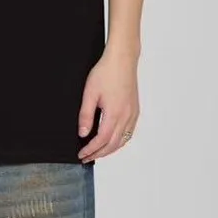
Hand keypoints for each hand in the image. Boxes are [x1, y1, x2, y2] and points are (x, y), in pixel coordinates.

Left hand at [76, 47, 139, 161]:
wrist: (122, 60)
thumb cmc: (106, 72)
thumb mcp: (90, 93)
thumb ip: (86, 115)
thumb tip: (83, 133)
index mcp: (115, 114)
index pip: (102, 140)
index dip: (91, 150)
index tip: (81, 154)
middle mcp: (126, 116)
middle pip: (113, 144)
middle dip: (99, 154)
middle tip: (87, 157)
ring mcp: (133, 114)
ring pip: (123, 140)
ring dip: (110, 150)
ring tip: (98, 152)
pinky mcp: (135, 110)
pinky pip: (129, 132)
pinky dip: (120, 141)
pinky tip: (112, 141)